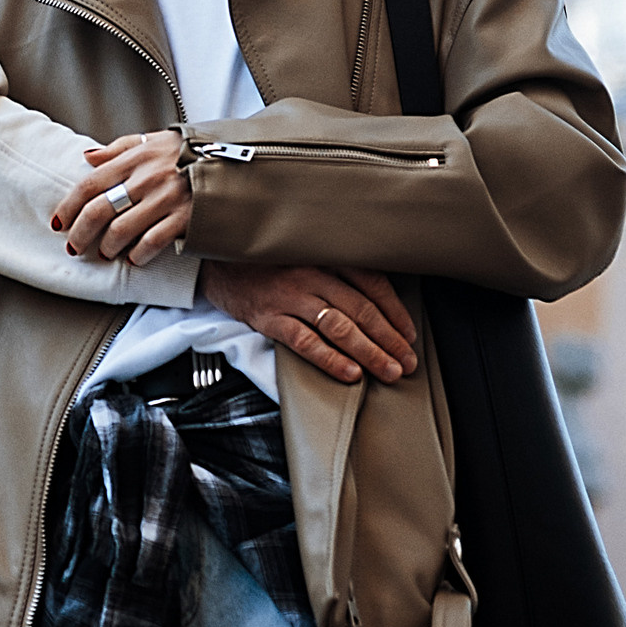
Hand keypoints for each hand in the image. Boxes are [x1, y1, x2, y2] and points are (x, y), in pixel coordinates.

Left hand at [49, 129, 195, 267]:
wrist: (235, 159)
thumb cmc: (191, 150)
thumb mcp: (154, 140)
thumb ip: (119, 148)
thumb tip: (88, 156)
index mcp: (134, 158)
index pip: (89, 184)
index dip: (68, 206)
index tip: (59, 223)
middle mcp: (146, 178)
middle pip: (98, 211)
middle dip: (81, 234)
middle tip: (75, 247)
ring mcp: (165, 199)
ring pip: (121, 231)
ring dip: (108, 247)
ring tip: (105, 253)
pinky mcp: (185, 218)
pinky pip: (151, 243)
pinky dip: (138, 255)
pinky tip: (134, 259)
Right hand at [199, 261, 418, 387]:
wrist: (215, 260)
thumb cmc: (267, 260)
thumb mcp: (306, 253)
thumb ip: (337, 270)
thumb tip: (377, 303)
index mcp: (325, 255)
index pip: (372, 284)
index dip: (395, 312)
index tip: (410, 335)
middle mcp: (311, 272)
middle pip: (361, 309)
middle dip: (389, 340)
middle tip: (407, 362)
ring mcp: (289, 295)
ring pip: (339, 327)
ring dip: (369, 352)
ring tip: (388, 371)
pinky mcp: (268, 317)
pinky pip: (305, 341)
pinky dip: (330, 359)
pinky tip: (350, 374)